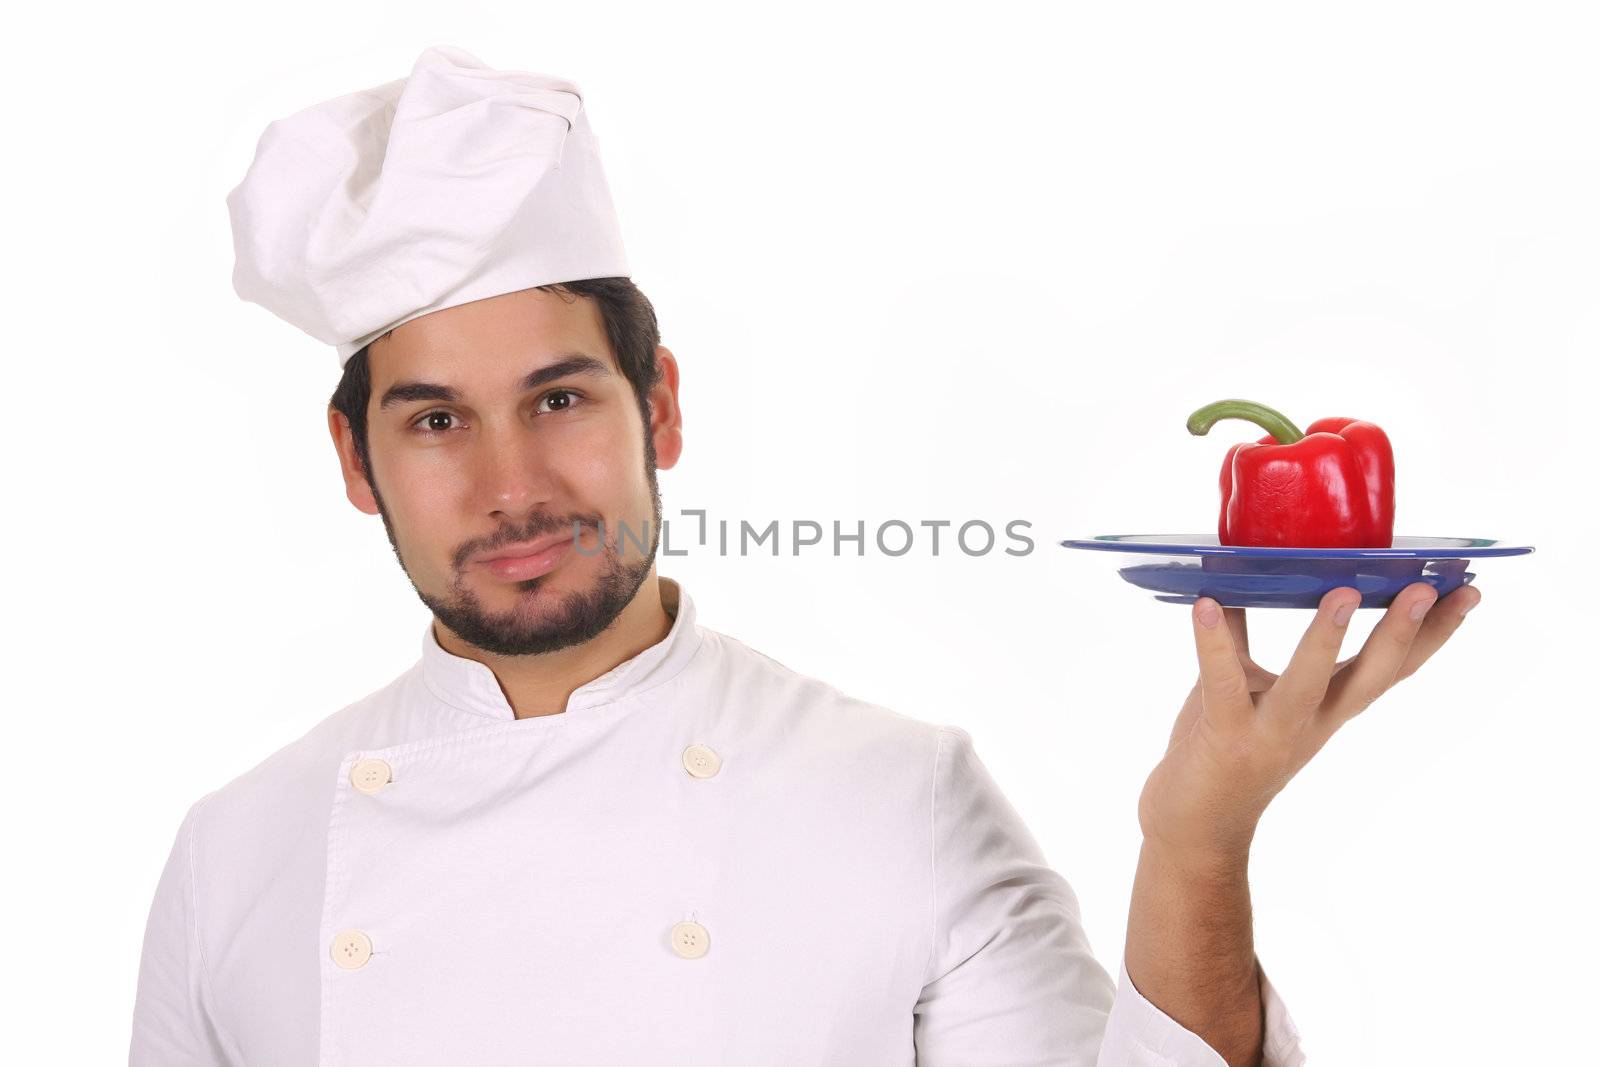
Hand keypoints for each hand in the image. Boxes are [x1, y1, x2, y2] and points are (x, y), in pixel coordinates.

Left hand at [1136, 580, 1481, 867]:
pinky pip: (1220, 682)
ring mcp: (1271, 732)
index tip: (1468, 593)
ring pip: (1307, 684)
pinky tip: (1205, 604)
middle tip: (1429, 589)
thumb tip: (1240, 581)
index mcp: (1328, 708)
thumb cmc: (1221, 752)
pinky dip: (1212, 643)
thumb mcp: (1244, 689)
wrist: (1194, 828)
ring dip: (1325, 640)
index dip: (1433, 633)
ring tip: (1343, 594)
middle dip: (1403, 633)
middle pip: (1371, 677)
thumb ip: (1241, 639)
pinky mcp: (1224, 735)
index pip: (1393, 668)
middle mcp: (1311, 722)